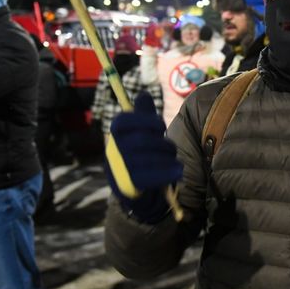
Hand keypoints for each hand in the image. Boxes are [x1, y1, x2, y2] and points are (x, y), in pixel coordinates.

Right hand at [105, 93, 182, 219]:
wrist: (143, 194)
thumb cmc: (144, 158)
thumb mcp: (145, 135)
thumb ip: (144, 116)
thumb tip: (144, 94)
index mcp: (114, 136)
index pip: (122, 121)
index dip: (144, 120)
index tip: (161, 125)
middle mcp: (112, 152)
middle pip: (139, 140)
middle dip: (161, 143)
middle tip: (171, 148)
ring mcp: (117, 171)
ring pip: (146, 158)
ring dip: (166, 158)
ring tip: (175, 161)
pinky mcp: (127, 188)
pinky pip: (148, 177)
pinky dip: (167, 173)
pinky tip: (177, 171)